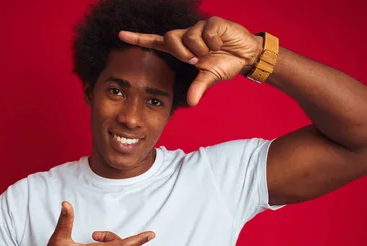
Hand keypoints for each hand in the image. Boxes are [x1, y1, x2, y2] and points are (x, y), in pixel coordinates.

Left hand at [118, 16, 262, 105]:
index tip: (120, 35)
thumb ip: (198, 88)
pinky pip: (206, 33)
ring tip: (213, 51)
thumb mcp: (209, 77)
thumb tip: (191, 102)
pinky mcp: (211, 22)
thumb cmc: (224, 63)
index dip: (138, 39)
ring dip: (202, 49)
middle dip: (183, 53)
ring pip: (188, 37)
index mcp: (181, 49)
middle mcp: (186, 36)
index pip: (155, 42)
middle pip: (170, 38)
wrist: (246, 55)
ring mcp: (198, 27)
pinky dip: (214, 42)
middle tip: (198, 60)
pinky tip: (221, 43)